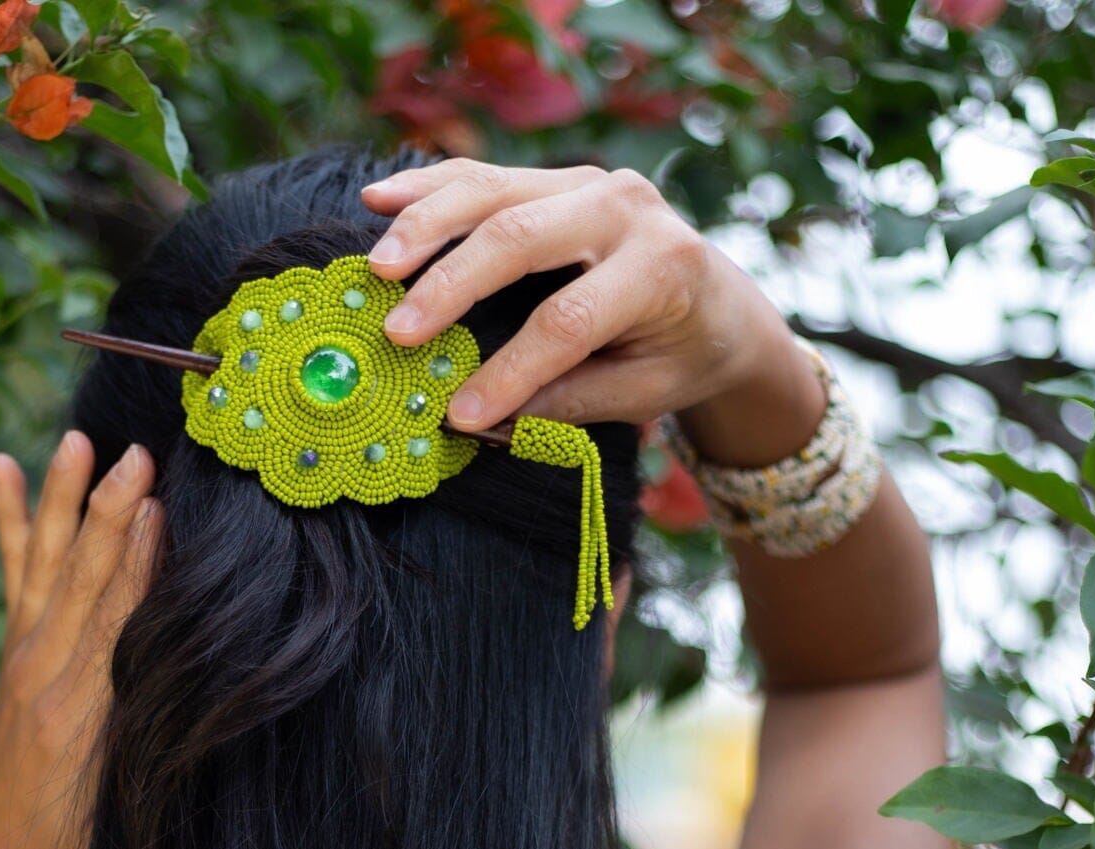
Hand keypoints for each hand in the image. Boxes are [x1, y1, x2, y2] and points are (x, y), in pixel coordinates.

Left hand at [0, 430, 160, 848]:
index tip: (159, 512)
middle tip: (136, 457)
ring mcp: (24, 654)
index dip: (138, 568)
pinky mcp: (14, 647)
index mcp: (79, 717)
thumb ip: (148, 742)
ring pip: (45, 563)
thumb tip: (199, 683)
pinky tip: (0, 465)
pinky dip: (6, 518)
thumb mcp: (118, 806)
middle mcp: (46, 674)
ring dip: (60, 499)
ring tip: (75, 440)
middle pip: (84, 581)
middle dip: (110, 515)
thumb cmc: (69, 846)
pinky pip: (13, 571)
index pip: (117, 626)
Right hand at [361, 161, 823, 466]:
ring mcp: (587, 181)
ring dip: (427, 226)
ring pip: (494, 191)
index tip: (460, 414)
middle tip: (398, 332)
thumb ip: (567, 404)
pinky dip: (428, 188)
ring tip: (377, 267)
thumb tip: (484, 426)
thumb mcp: (640, 393)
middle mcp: (625, 207)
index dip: (511, 370)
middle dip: (453, 285)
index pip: (569, 320)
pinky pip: (483, 175)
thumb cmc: (677, 355)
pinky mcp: (555, 177)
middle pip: (523, 236)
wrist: (716, 299)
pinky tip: (378, 200)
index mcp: (660, 267)